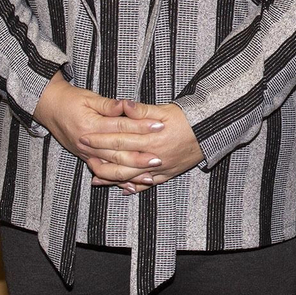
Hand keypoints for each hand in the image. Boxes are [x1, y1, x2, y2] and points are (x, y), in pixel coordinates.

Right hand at [32, 74, 163, 184]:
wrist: (50, 108)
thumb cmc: (71, 100)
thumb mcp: (89, 98)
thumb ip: (108, 105)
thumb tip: (126, 105)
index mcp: (91, 125)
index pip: (121, 127)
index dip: (141, 126)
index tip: (160, 126)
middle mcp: (88, 143)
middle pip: (118, 152)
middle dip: (140, 157)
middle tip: (159, 159)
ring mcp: (86, 153)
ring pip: (111, 168)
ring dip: (131, 174)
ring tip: (150, 178)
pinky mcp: (86, 158)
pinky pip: (103, 173)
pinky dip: (117, 181)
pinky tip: (131, 187)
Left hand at [82, 100, 204, 192]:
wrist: (212, 131)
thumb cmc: (188, 118)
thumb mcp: (165, 110)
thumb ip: (142, 110)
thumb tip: (123, 105)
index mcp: (151, 138)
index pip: (119, 139)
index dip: (100, 138)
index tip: (85, 136)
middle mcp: (154, 157)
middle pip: (120, 159)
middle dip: (99, 156)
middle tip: (83, 153)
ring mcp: (161, 168)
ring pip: (131, 177)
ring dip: (111, 177)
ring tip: (95, 177)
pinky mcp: (168, 174)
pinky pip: (148, 184)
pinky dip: (134, 187)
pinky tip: (123, 188)